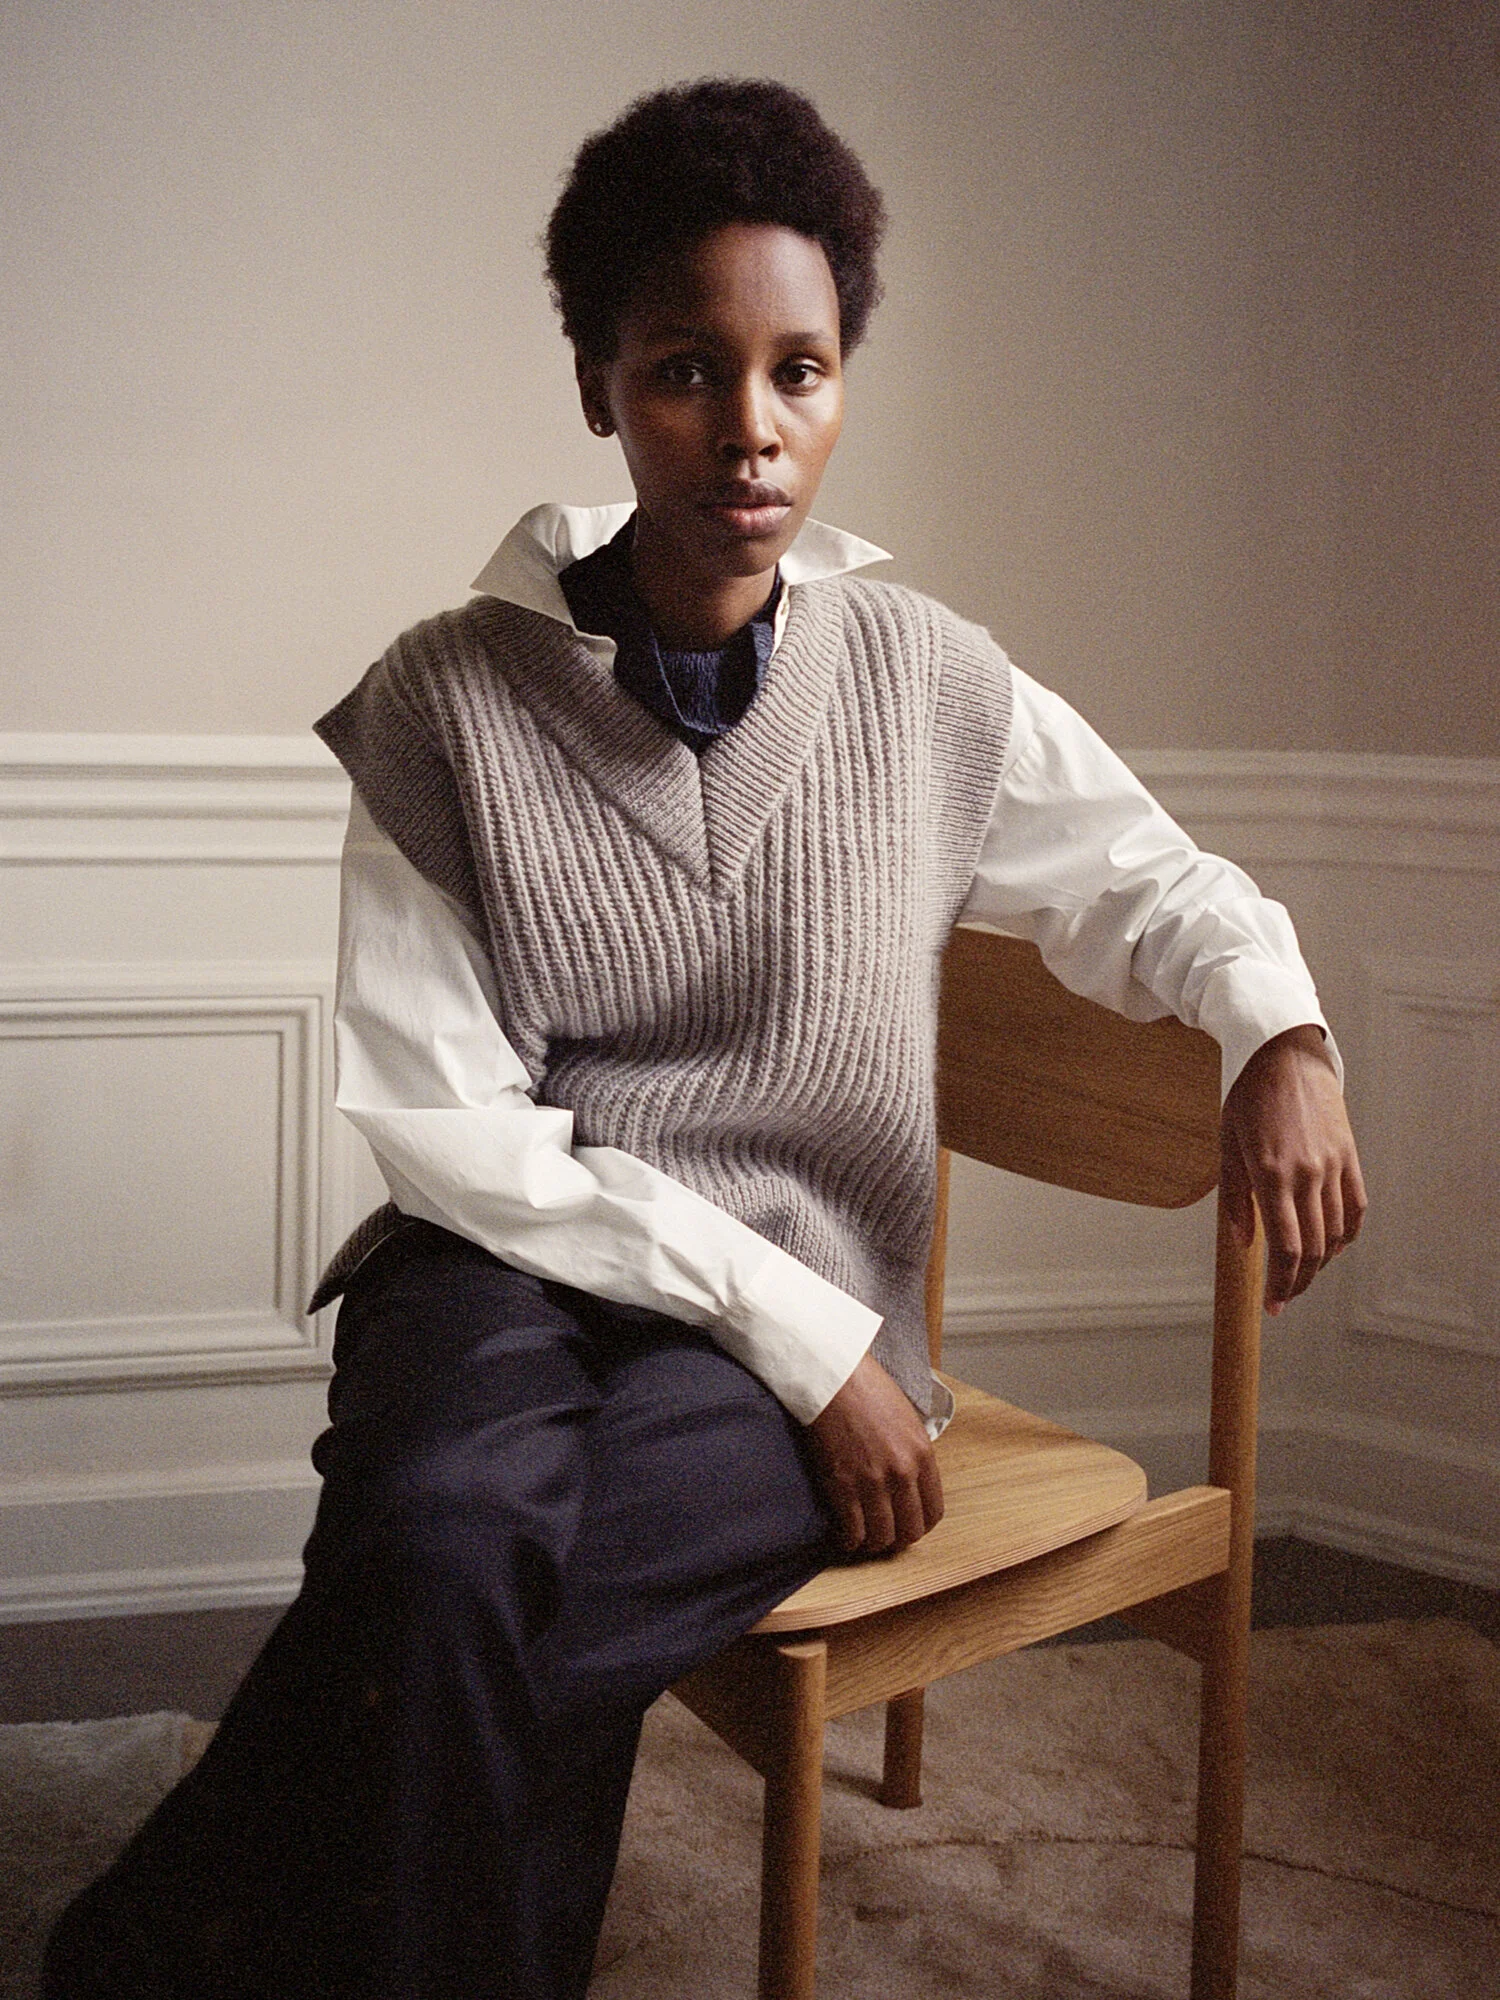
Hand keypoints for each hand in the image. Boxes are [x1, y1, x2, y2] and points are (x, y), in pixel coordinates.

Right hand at [805, 1353, 943, 1555]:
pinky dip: (849, 1540)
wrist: (834, 1378)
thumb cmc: (867, 1389)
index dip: (921, 1525)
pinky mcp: (843, 1486)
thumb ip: (913, 1453)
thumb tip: (911, 1480)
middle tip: (886, 1535)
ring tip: (864, 1538)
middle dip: (899, 1539)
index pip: (933, 1511)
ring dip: (873, 1543)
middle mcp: (902, 1473)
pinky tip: (844, 1536)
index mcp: (923, 1455)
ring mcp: (872, 1482)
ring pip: (882, 1537)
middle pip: (910, 1530)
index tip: (909, 1526)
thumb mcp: (908, 1419)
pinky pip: (853, 1531)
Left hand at [1220, 1025, 1366, 1314]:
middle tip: (1284, 1298)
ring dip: (1319, 1262)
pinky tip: (1329, 1246)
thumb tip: (1245, 1244)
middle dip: (1298, 1282)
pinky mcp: (1350, 1156)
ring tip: (1300, 1273)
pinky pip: (1355, 1209)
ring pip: (1336, 1234)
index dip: (1281, 1284)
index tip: (1273, 1306)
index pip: (1285, 1248)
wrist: (1284, 1054)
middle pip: (1313, 1249)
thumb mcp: (1227, 1146)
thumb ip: (1235, 1199)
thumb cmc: (1247, 1097)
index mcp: (1272, 1174)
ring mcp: (1333, 1165)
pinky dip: (1344, 1235)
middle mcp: (1308, 1174)